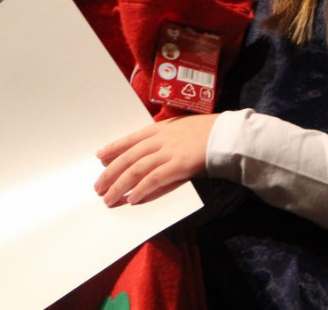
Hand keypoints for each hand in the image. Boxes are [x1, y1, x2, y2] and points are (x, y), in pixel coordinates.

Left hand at [94, 114, 217, 206]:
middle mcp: (160, 139)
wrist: (229, 135)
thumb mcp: (183, 128)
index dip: (113, 148)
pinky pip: (154, 180)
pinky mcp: (178, 166)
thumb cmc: (210, 132)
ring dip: (119, 186)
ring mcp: (168, 152)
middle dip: (110, 173)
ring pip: (136, 170)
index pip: (130, 139)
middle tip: (98, 186)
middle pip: (128, 157)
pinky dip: (141, 190)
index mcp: (160, 128)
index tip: (99, 157)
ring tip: (108, 198)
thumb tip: (153, 150)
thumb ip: (167, 137)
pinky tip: (131, 200)